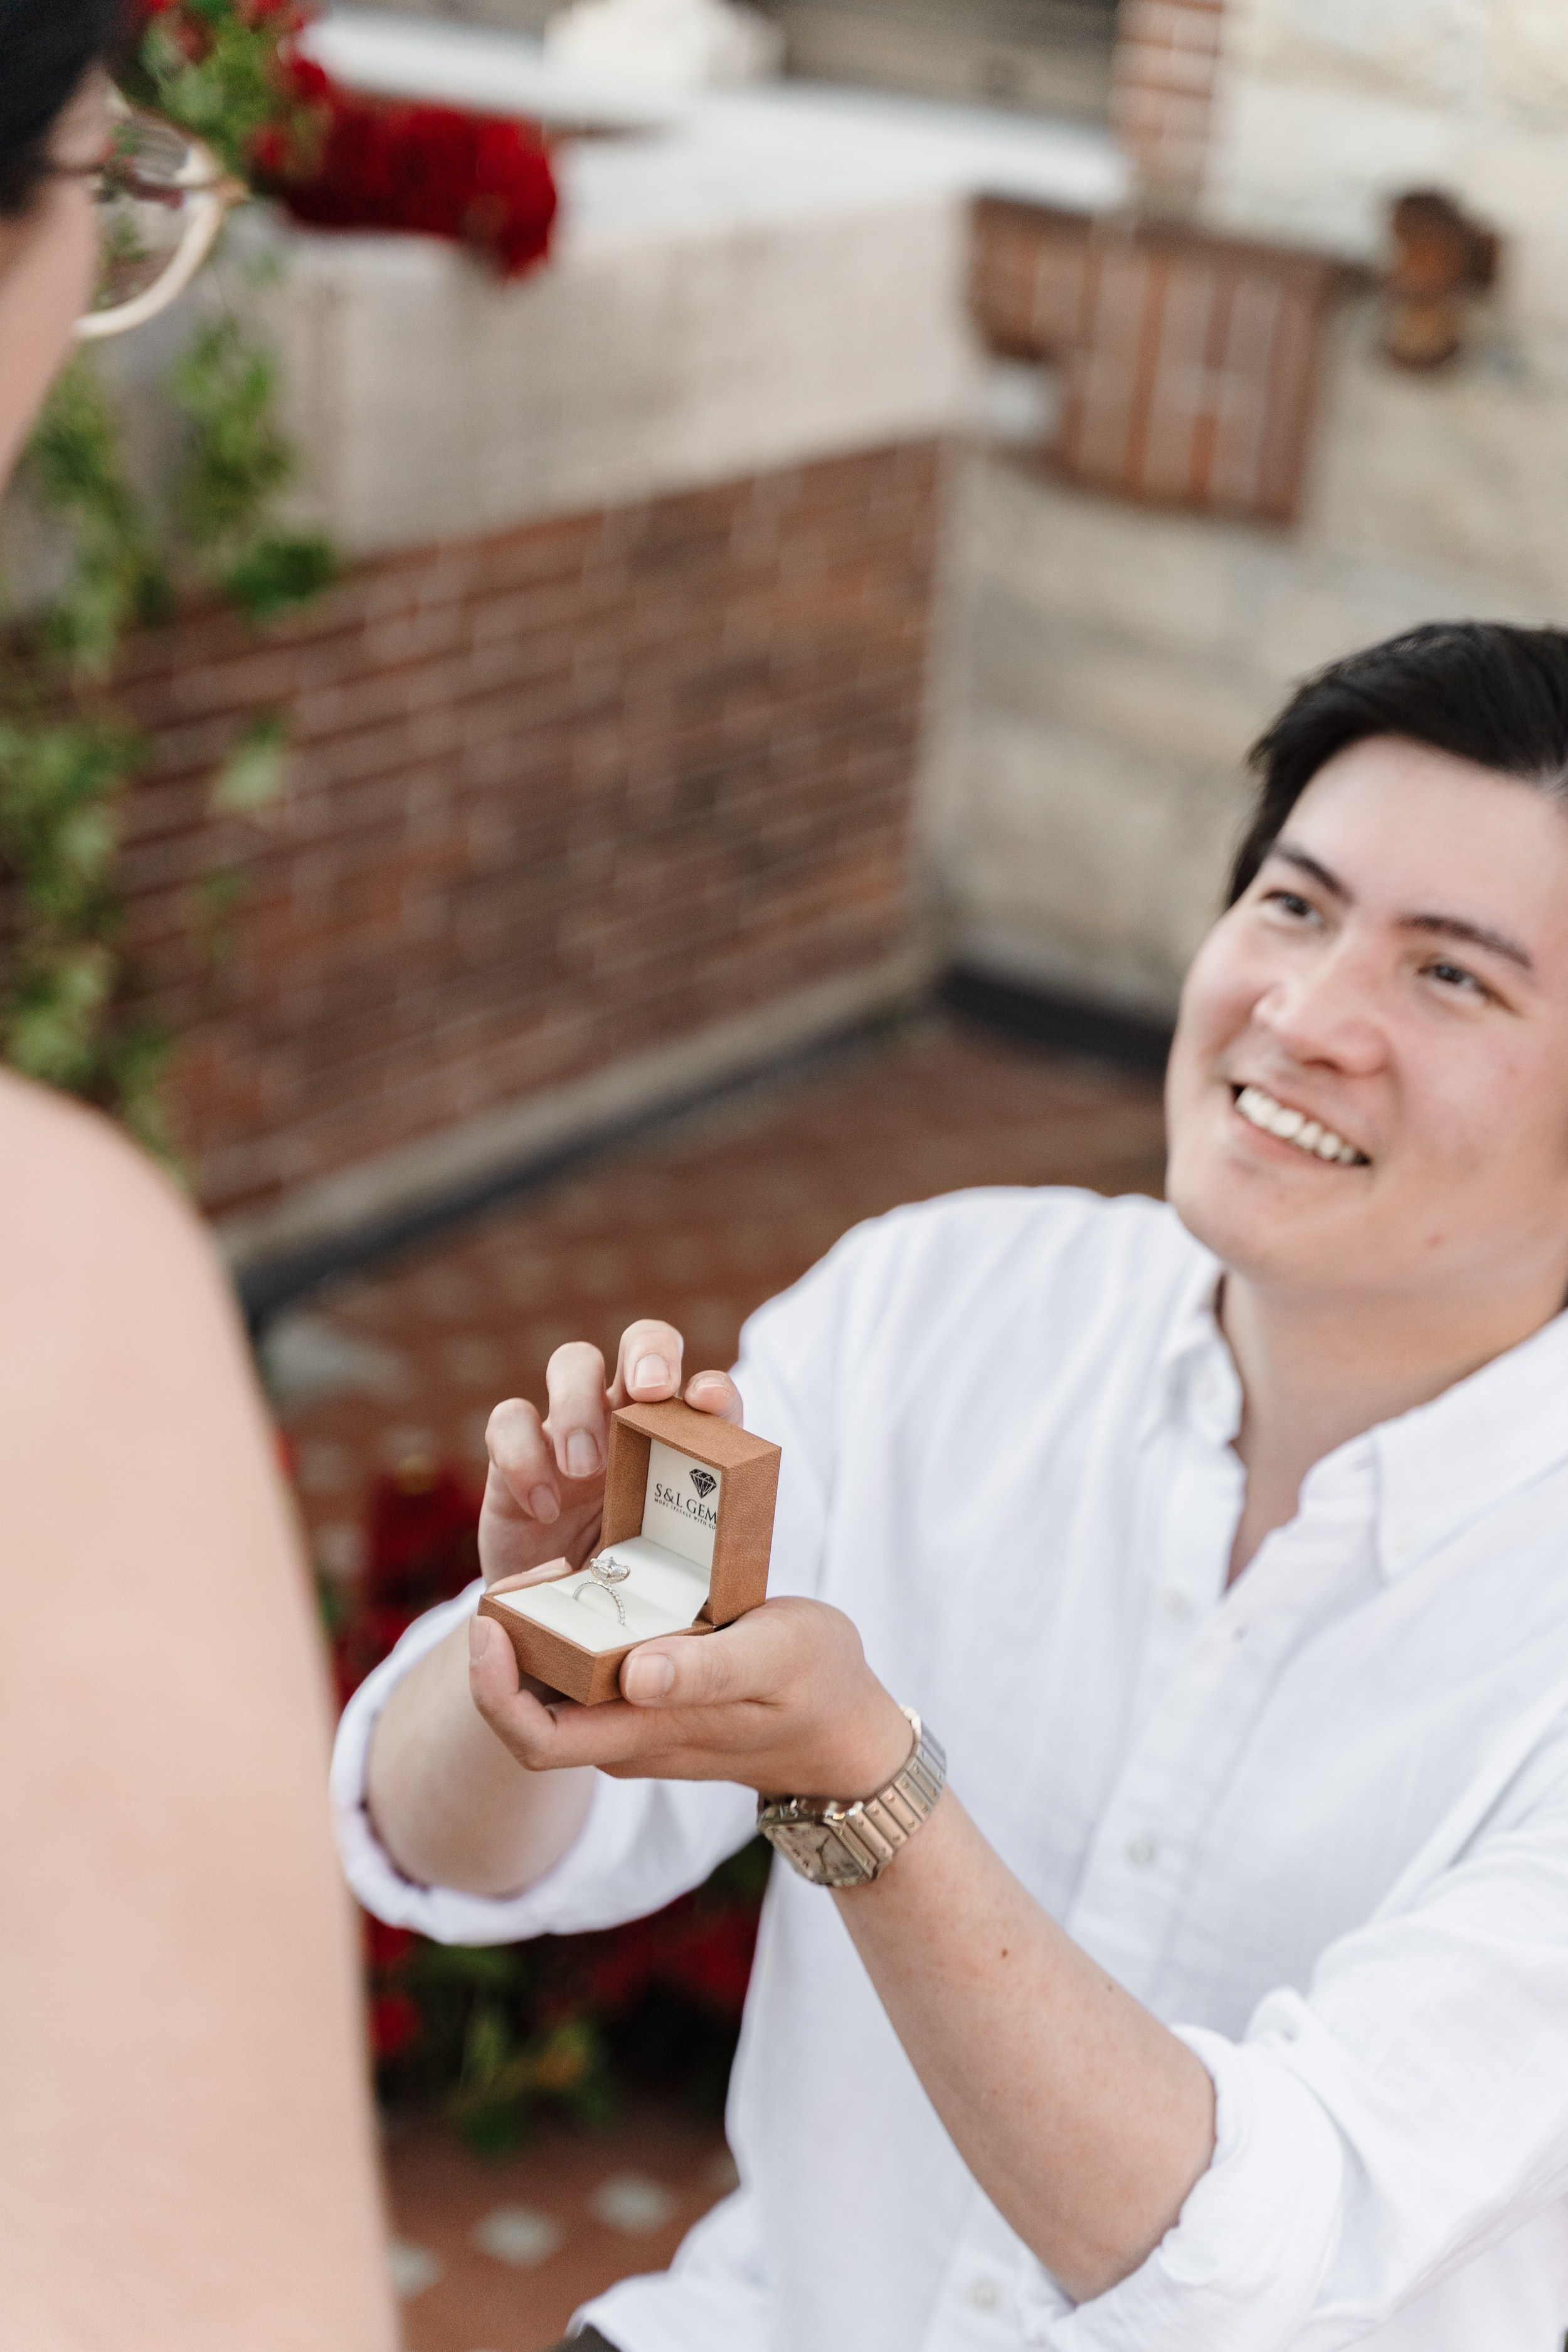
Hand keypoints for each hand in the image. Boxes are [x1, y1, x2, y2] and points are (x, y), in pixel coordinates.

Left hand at [468, 1589, 914, 1799]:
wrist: (845, 1728)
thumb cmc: (816, 1684)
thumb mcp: (775, 1658)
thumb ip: (707, 1669)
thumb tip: (637, 1675)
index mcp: (642, 1734)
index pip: (532, 1736)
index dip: (493, 1686)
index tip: (492, 1619)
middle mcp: (621, 1738)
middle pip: (525, 1710)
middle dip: (503, 1647)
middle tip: (531, 1573)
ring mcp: (631, 1722)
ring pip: (549, 1690)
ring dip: (533, 1633)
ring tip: (558, 1567)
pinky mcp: (644, 1701)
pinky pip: (581, 1674)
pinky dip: (568, 1630)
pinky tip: (592, 1581)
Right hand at [479, 1318, 740, 1588]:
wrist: (555, 1620)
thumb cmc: (628, 1589)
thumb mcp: (670, 1577)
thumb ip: (698, 1563)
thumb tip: (728, 1579)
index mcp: (681, 1443)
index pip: (708, 1395)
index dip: (713, 1389)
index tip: (710, 1403)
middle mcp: (629, 1419)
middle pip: (644, 1342)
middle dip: (650, 1352)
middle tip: (649, 1389)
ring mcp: (570, 1428)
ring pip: (574, 1361)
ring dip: (579, 1404)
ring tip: (585, 1469)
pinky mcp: (513, 1450)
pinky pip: (510, 1418)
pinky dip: (523, 1456)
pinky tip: (544, 1508)